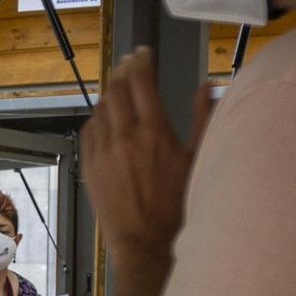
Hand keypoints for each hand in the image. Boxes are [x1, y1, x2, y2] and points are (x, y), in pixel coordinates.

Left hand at [80, 48, 215, 261]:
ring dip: (110, 93)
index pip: (141, 83)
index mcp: (154, 133)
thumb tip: (207, 86)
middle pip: (117, 89)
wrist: (146, 242)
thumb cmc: (179, 205)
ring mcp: (103, 152)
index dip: (141, 62)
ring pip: (101, 109)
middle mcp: (124, 137)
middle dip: (123, 70)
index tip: (143, 52)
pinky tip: (106, 116)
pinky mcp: (90, 166)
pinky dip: (97, 117)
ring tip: (119, 86)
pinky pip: (89, 131)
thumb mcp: (199, 161)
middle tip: (129, 62)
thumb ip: (203, 120)